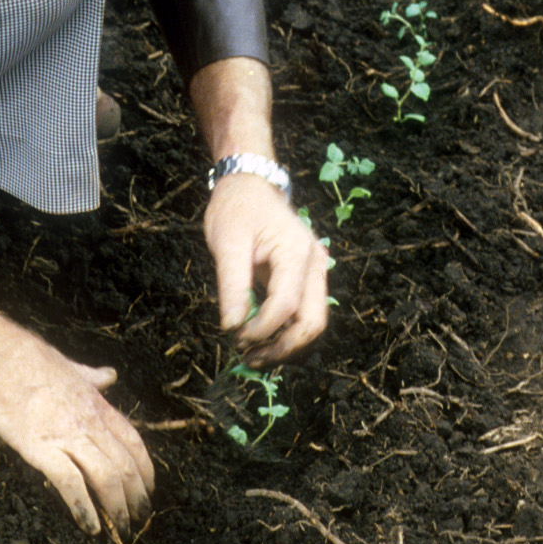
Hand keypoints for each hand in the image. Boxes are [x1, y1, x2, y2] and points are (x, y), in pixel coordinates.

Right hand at [0, 269, 152, 535]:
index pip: (134, 442)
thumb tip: (110, 374)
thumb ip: (92, 376)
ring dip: (117, 507)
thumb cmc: (27, 358)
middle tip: (139, 518)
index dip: (145, 469)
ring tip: (121, 528)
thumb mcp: (70, 365)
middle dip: (136, 497)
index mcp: (98, 404)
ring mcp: (68, 436)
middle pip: (125, 466)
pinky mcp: (42, 449)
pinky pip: (71, 484)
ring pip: (107, 478)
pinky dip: (84, 507)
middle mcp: (90, 422)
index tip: (149, 488)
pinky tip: (90, 525)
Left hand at [205, 174, 329, 364]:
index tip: (235, 336)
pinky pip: (304, 313)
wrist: (249, 185)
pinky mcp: (307, 277)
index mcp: (297, 252)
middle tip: (249, 358)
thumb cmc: (236, 209)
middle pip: (313, 322)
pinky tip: (261, 339)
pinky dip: (285, 331)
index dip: (261, 328)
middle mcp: (315, 263)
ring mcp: (315, 270)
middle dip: (283, 347)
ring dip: (286, 344)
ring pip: (313, 322)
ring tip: (253, 354)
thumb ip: (232, 285)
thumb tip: (232, 326)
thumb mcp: (227, 243)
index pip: (286, 305)